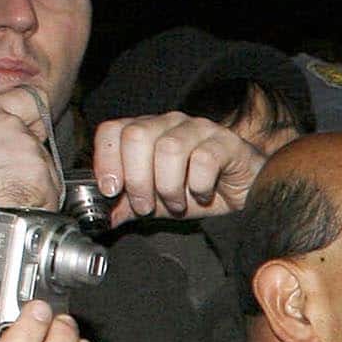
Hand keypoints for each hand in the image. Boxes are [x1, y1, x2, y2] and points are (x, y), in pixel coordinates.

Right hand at [0, 90, 59, 272]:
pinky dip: (37, 206)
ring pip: (48, 175)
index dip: (35, 117)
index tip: (34, 129)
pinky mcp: (40, 178)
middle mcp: (13, 127)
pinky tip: (8, 205)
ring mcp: (29, 151)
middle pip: (41, 147)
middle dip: (29, 166)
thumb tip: (10, 142)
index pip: (31, 98)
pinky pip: (50, 197)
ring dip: (33, 188)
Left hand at [88, 111, 262, 223]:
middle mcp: (171, 123)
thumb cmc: (201, 191)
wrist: (246, 195)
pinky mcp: (228, 143)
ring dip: (169, 186)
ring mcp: (200, 129)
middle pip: (137, 135)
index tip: (111, 189)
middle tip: (146, 204)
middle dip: (137, 178)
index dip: (106, 159)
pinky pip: (205, 159)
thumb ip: (125, 205)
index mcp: (148, 131)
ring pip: (170, 148)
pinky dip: (200, 185)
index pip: (113, 129)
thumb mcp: (156, 202)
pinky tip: (204, 195)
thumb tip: (95, 218)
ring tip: (177, 203)